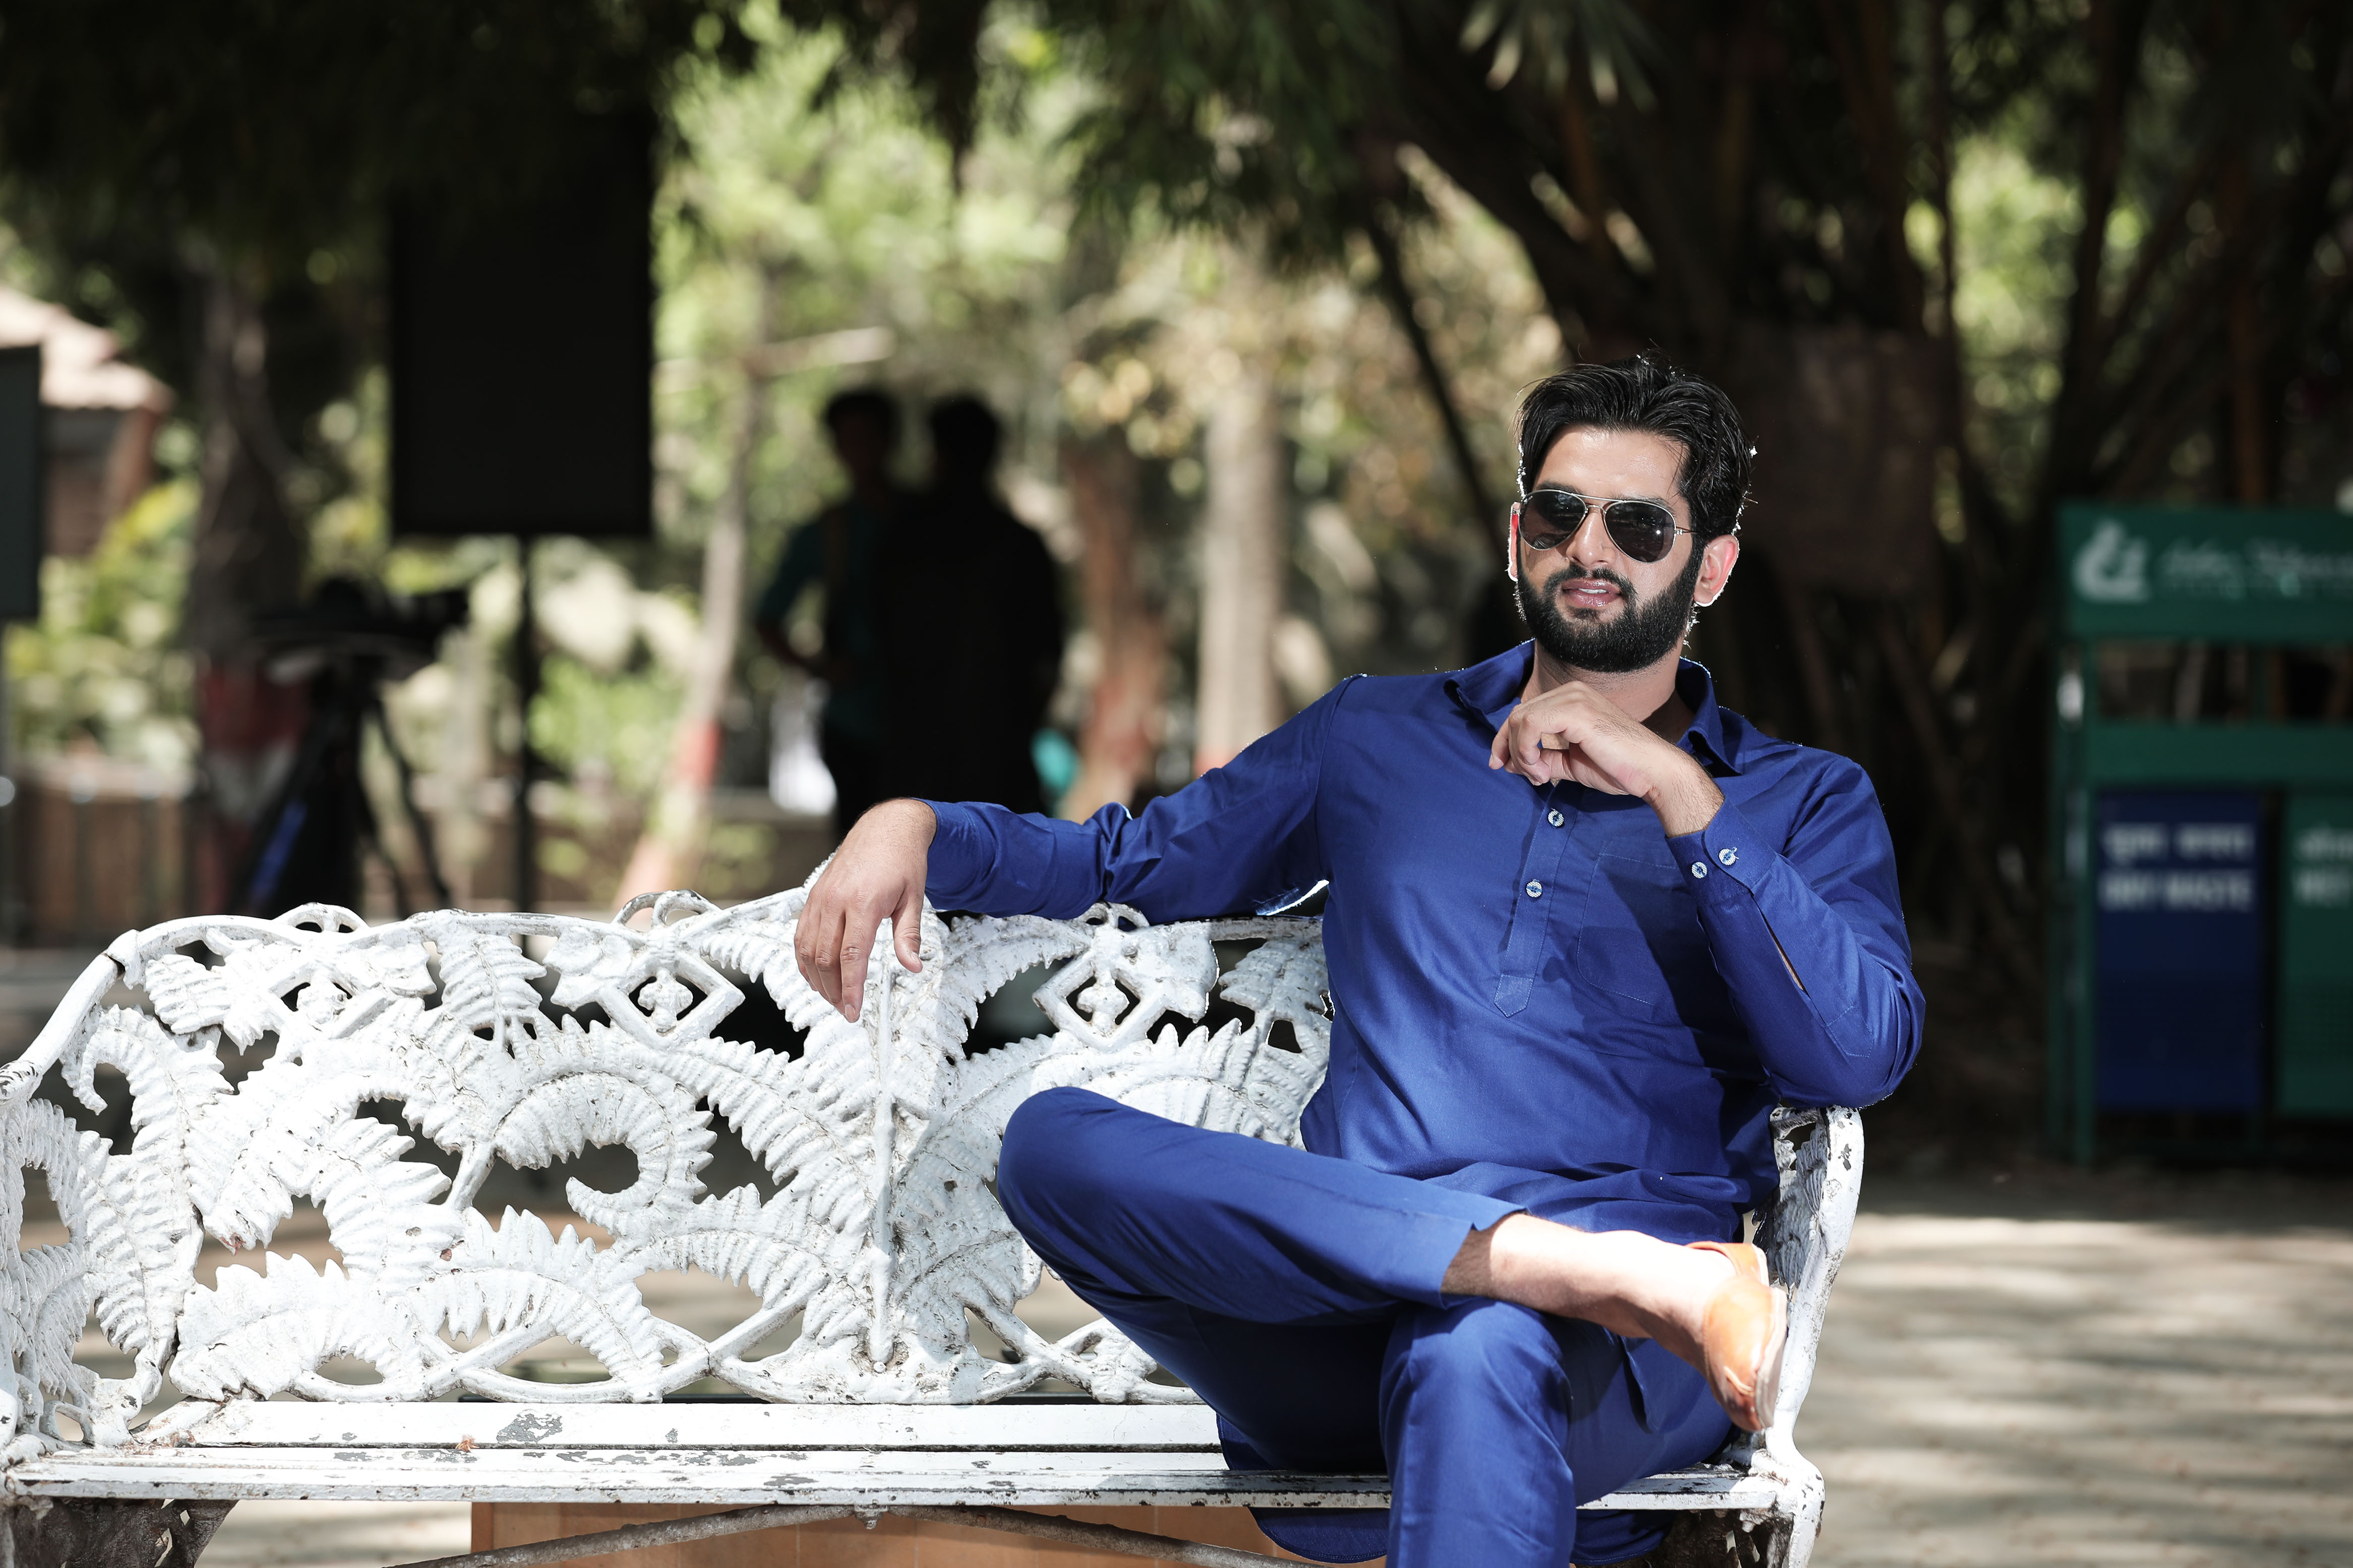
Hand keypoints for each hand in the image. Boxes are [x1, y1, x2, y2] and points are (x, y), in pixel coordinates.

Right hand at [795, 799, 935, 1019]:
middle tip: (845, 1010)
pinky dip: (804, 959)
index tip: (853, 1010)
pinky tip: (814, 974)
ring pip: (808, 949)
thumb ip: (909, 936)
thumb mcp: (914, 898)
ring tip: (831, 998)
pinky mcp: (814, 897)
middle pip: (826, 958)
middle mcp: (836, 900)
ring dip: (817, 979)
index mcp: (863, 902)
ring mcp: (821, 898)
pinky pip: (801, 934)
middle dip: (833, 990)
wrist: (886, 827)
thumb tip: (913, 966)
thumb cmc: (902, 860)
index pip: (851, 956)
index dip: (850, 988)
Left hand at [1489, 681, 1723, 835]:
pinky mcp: (1576, 710)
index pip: (1523, 713)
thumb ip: (1542, 758)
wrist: (1652, 772)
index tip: (1501, 765)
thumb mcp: (1570, 763)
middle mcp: (1570, 691)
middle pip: (1517, 715)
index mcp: (1571, 699)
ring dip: (1521, 753)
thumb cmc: (1618, 768)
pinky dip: (1527, 751)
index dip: (1505, 740)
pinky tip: (1543, 771)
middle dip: (1509, 749)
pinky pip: (1530, 725)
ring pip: (1519, 719)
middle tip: (1527, 776)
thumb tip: (1508, 762)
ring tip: (1540, 776)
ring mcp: (1574, 697)